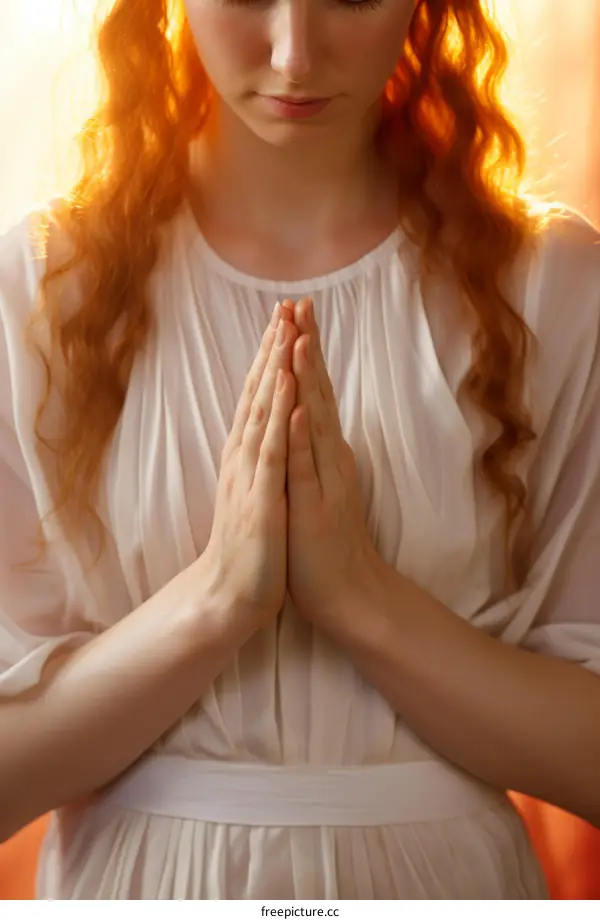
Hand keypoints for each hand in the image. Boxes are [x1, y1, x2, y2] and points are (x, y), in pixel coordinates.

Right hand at [200, 303, 297, 636]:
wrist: (231, 593)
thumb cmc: (251, 545)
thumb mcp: (257, 491)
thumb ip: (260, 458)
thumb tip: (269, 430)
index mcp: (248, 454)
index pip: (260, 396)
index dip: (272, 357)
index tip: (285, 320)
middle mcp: (245, 456)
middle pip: (259, 392)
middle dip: (273, 348)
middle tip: (285, 305)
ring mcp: (251, 474)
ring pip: (264, 411)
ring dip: (275, 368)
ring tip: (286, 329)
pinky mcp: (262, 497)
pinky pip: (272, 449)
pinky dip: (279, 415)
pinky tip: (287, 387)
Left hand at [286, 298, 379, 626]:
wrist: (346, 591)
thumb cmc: (325, 538)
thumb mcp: (314, 482)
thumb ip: (311, 449)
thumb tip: (303, 416)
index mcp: (323, 449)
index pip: (312, 391)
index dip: (302, 352)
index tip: (292, 313)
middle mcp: (328, 456)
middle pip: (317, 392)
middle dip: (306, 346)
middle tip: (300, 303)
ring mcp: (324, 478)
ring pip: (314, 420)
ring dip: (307, 380)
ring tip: (300, 339)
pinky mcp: (315, 504)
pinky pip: (306, 466)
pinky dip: (302, 437)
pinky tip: (296, 409)